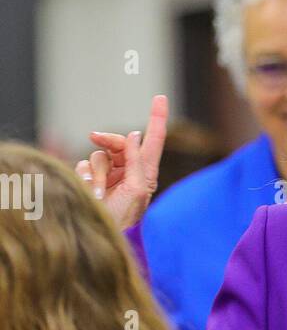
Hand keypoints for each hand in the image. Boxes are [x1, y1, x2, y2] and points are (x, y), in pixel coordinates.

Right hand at [75, 94, 167, 230]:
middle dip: (108, 139)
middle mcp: (128, 170)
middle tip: (94, 136)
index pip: (154, 140)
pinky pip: (84, 164)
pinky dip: (86, 176)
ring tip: (99, 192)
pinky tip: (91, 191)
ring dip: (97, 171)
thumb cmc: (125, 216)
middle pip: (119, 141)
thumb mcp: (136, 189)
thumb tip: (134, 134)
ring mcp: (110, 174)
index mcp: (146, 171)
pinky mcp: (92, 178)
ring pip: (99, 154)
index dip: (157, 118)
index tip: (160, 98)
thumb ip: (135, 161)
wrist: (101, 231)